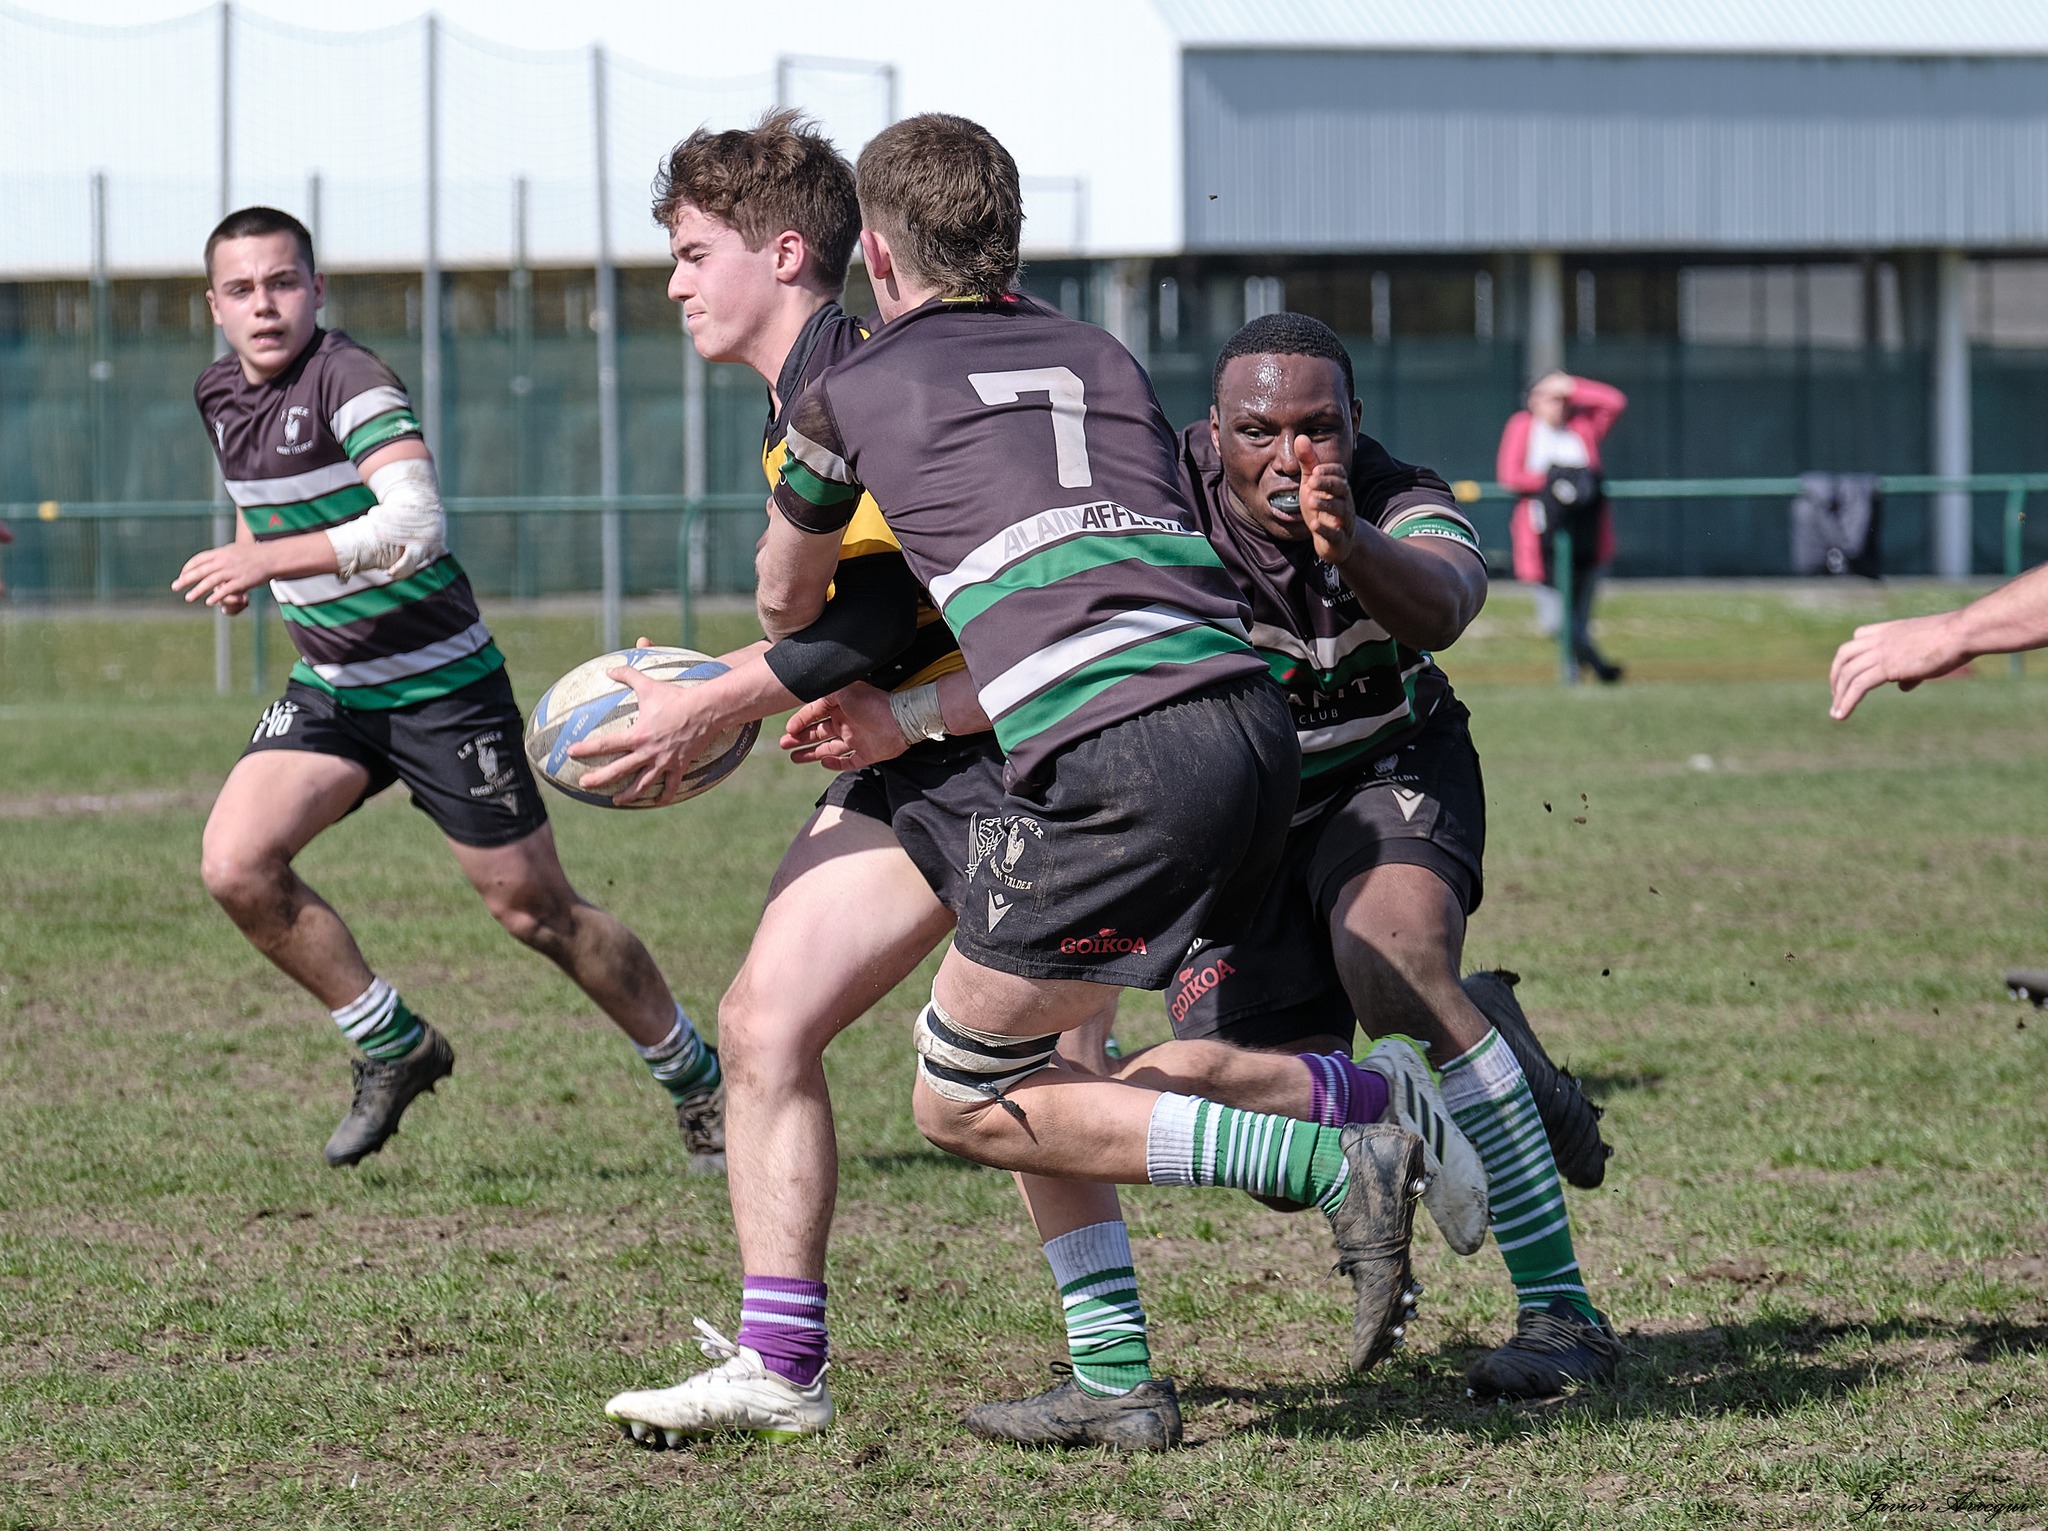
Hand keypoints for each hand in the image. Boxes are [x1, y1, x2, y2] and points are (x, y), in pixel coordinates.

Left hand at [172, 541, 273, 607]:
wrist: (272, 557)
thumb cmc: (253, 554)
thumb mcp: (234, 550)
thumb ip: (220, 555)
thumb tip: (207, 560)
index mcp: (220, 553)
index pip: (198, 560)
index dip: (188, 568)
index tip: (182, 575)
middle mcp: (224, 561)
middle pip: (200, 571)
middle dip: (186, 579)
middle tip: (175, 586)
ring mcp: (233, 571)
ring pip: (210, 581)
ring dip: (197, 590)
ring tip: (188, 598)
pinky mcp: (242, 581)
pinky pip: (226, 590)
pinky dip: (216, 596)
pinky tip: (209, 602)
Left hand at [568, 664, 728, 806]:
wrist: (705, 710)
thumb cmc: (676, 696)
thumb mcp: (649, 685)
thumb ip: (628, 675)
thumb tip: (609, 668)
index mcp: (637, 735)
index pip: (605, 744)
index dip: (586, 748)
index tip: (570, 752)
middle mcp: (648, 752)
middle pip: (618, 770)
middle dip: (599, 779)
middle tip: (584, 784)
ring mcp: (664, 761)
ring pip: (643, 784)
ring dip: (628, 795)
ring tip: (616, 801)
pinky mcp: (679, 766)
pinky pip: (671, 786)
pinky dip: (664, 796)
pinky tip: (657, 801)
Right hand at [780, 682, 909, 770]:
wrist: (900, 720)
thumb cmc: (873, 703)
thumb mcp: (845, 689)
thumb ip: (827, 690)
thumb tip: (809, 689)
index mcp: (840, 707)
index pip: (815, 714)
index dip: (801, 721)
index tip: (789, 730)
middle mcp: (846, 723)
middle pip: (818, 732)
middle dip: (800, 738)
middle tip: (783, 744)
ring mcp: (856, 739)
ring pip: (828, 748)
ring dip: (810, 752)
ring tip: (793, 757)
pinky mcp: (867, 754)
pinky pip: (848, 762)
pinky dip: (835, 764)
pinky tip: (822, 762)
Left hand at [1296, 436, 1357, 566]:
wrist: (1339, 541)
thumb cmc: (1324, 507)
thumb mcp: (1312, 484)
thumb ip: (1307, 463)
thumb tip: (1300, 437)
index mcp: (1339, 487)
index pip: (1339, 474)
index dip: (1328, 471)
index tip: (1315, 469)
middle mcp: (1345, 502)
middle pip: (1342, 489)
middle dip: (1327, 484)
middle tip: (1311, 481)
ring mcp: (1343, 521)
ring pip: (1340, 510)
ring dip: (1326, 504)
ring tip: (1310, 499)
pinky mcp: (1339, 539)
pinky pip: (1335, 534)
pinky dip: (1325, 529)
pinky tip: (1314, 525)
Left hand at [1828, 612, 1970, 719]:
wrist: (1962, 633)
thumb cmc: (1952, 642)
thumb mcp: (1925, 653)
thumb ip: (1910, 670)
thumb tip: (1903, 686)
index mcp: (1889, 630)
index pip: (1859, 636)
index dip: (1852, 653)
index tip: (1849, 669)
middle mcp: (1880, 639)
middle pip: (1844, 654)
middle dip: (1837, 674)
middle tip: (1836, 693)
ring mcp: (1881, 652)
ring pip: (1848, 673)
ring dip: (1839, 694)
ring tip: (1836, 712)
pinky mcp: (1886, 667)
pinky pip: (1858, 685)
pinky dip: (1846, 701)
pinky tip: (1841, 715)